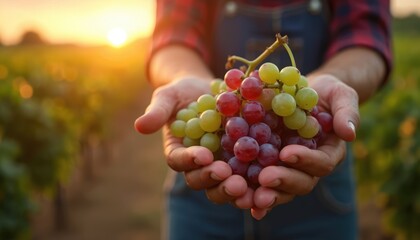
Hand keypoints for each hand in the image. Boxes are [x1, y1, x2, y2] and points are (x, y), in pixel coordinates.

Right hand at [134, 77, 249, 205]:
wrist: (210, 91)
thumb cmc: (184, 93)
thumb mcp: (169, 96)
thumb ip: (158, 111)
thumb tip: (140, 126)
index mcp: (179, 151)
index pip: (179, 161)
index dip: (190, 160)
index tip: (204, 155)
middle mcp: (198, 164)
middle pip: (202, 180)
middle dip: (215, 181)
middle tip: (230, 178)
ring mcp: (221, 165)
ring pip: (224, 184)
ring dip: (235, 190)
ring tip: (248, 188)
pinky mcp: (242, 162)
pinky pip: (247, 177)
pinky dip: (255, 185)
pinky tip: (267, 186)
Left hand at [250, 74, 358, 218]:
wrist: (299, 93)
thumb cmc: (324, 93)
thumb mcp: (339, 94)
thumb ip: (346, 111)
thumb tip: (349, 133)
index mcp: (328, 153)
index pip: (322, 163)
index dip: (306, 160)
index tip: (286, 153)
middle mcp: (308, 167)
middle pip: (300, 182)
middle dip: (283, 181)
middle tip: (265, 178)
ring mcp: (287, 169)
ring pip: (280, 189)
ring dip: (265, 194)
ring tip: (248, 196)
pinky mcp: (267, 166)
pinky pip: (260, 184)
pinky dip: (251, 193)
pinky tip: (239, 199)